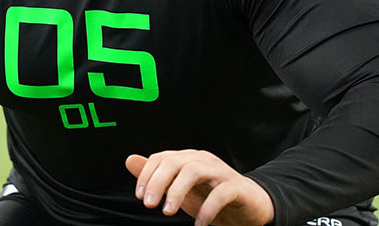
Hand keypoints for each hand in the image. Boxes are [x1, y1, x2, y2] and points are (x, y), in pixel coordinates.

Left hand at [125, 150, 274, 225]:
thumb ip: (156, 176)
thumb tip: (130, 160)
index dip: (147, 175)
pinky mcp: (236, 187)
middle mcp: (203, 160)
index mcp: (188, 159)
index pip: (162, 158)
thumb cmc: (210, 197)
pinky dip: (207, 209)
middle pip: (175, 162)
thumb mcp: (179, 189)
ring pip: (194, 171)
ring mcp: (221, 172)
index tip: (140, 196)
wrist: (248, 207)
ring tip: (168, 212)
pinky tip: (199, 223)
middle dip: (158, 183)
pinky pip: (220, 193)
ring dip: (177, 192)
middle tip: (149, 205)